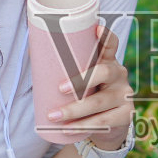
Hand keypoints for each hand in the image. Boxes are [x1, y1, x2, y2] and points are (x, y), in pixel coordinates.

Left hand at [45, 25, 132, 149]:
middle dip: (81, 80)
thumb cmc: (87, 96)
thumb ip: (62, 67)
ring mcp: (125, 95)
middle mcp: (119, 75)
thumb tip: (33, 49)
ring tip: (53, 116)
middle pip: (104, 72)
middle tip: (59, 88)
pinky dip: (83, 126)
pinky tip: (68, 129)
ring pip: (100, 102)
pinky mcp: (125, 115)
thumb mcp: (80, 80)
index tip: (97, 28)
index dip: (106, 36)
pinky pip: (103, 121)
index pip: (111, 44)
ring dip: (74, 110)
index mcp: (107, 61)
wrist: (107, 127)